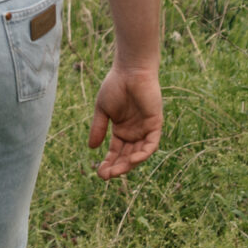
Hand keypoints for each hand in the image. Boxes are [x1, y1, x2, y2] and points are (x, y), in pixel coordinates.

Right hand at [88, 60, 162, 177]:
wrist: (130, 71)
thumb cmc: (115, 86)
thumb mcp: (102, 110)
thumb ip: (98, 128)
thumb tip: (91, 148)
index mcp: (121, 130)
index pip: (115, 152)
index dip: (108, 163)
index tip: (99, 173)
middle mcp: (134, 133)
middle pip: (127, 157)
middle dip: (117, 168)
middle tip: (106, 177)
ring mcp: (145, 130)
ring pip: (139, 154)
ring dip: (128, 164)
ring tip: (116, 171)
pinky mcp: (155, 124)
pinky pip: (151, 144)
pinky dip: (143, 154)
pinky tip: (132, 160)